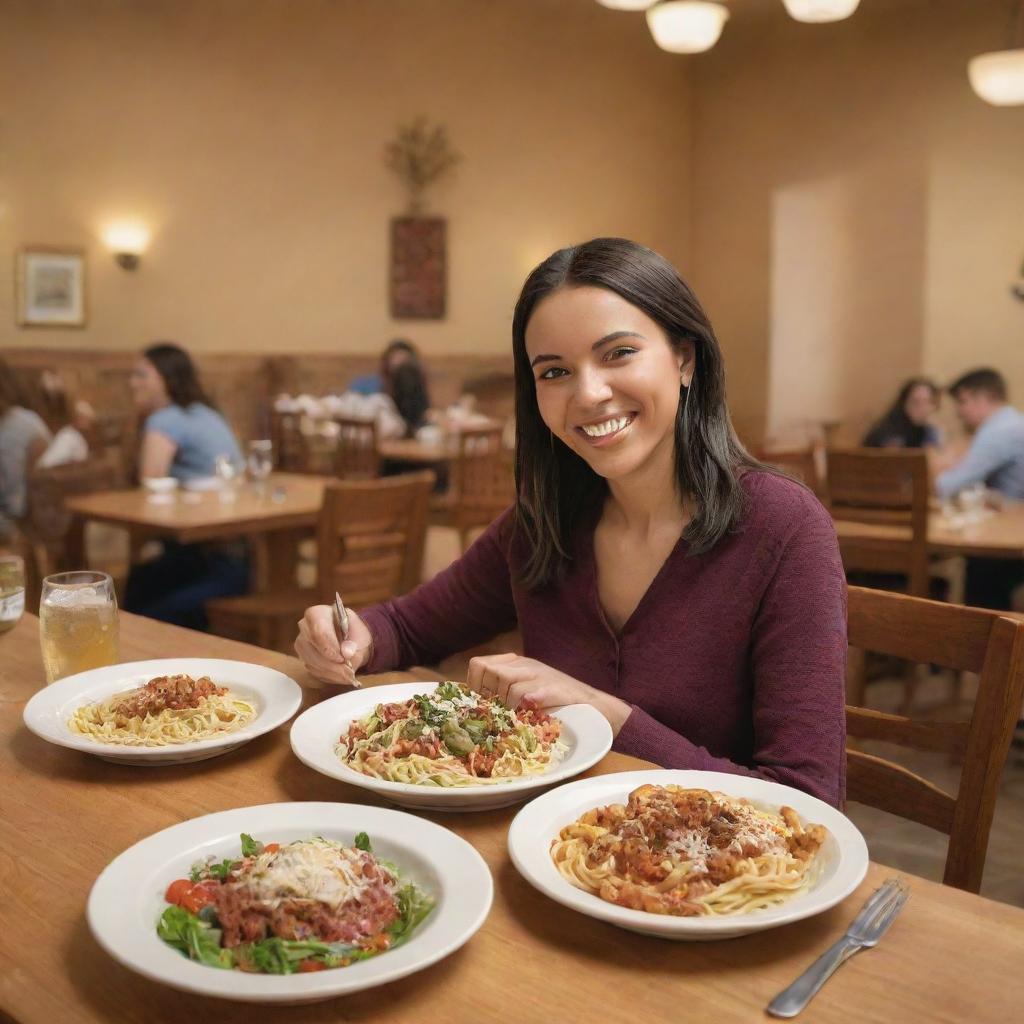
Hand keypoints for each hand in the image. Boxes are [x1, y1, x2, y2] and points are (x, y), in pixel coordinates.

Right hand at [294, 605, 373, 686]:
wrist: (352, 640)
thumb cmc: (354, 633)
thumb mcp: (360, 635)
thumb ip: (354, 643)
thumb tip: (347, 653)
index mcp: (317, 614)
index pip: (317, 631)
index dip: (329, 647)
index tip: (342, 658)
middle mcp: (304, 628)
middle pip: (312, 648)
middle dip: (331, 663)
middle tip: (348, 670)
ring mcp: (302, 644)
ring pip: (312, 662)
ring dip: (332, 672)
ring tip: (348, 674)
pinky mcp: (303, 659)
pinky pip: (314, 671)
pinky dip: (329, 676)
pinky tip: (341, 674)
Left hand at [465, 653, 630, 735]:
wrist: (595, 708)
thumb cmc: (556, 706)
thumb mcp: (524, 697)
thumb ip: (501, 697)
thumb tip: (471, 710)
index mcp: (514, 665)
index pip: (478, 666)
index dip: (475, 687)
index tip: (482, 706)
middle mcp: (525, 666)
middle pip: (492, 674)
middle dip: (491, 699)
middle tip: (501, 718)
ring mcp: (542, 675)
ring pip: (509, 684)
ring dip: (510, 705)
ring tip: (518, 719)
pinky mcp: (558, 688)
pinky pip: (535, 691)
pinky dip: (531, 698)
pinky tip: (531, 705)